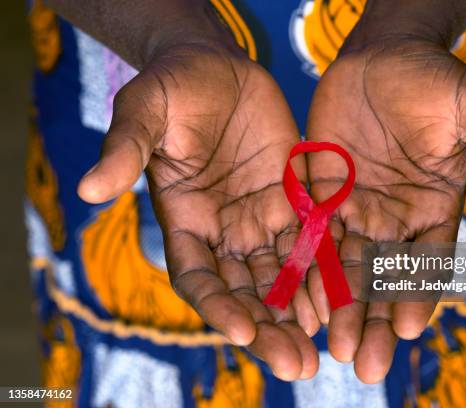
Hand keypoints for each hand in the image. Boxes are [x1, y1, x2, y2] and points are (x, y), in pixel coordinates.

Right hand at [77, 35, 318, 379]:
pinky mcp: (295, 199)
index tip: (242, 330)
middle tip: (297, 365)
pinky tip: (345, 298)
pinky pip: (314, 241)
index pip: (198, 278)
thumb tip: (89, 190)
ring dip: (303, 312)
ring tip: (324, 348)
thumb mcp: (144, 110)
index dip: (217, 305)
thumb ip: (125, 149)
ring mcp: (261, 218)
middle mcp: (224, 232)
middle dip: (269, 328)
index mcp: (184, 222)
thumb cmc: (172, 86)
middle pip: (246, 291)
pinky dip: (326, 270)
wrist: (216, 66)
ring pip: (283, 276)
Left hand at [306, 36, 465, 381]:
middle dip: (375, 320)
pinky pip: (313, 236)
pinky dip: (307, 269)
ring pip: (346, 266)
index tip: (406, 326)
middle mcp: (396, 218)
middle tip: (364, 364)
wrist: (380, 55)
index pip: (429, 260)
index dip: (418, 293)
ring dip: (339, 307)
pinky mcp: (321, 194)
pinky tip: (300, 302)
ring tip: (331, 347)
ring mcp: (357, 208)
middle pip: (385, 278)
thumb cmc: (433, 77)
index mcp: (435, 208)